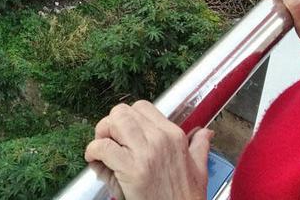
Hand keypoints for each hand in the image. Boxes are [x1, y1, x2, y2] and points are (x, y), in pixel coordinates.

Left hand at [84, 100, 211, 199]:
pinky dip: (93, 151)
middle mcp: (160, 139)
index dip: (128, 118)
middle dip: (111, 122)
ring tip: (102, 147)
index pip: (142, 107)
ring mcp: (146, 152)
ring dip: (102, 133)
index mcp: (174, 136)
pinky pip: (104, 147)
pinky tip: (95, 159)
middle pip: (123, 111)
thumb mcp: (200, 170)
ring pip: (114, 122)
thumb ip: (200, 147)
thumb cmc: (185, 199)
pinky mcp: (132, 169)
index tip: (124, 132)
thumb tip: (206, 133)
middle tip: (109, 139)